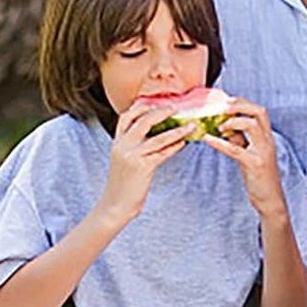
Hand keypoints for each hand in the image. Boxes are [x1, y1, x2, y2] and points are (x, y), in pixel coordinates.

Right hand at [97, 102, 193, 225]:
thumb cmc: (123, 183)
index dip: (142, 106)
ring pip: (158, 137)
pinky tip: (184, 142)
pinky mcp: (142, 167)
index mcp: (117, 142)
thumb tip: (158, 134)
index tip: (157, 101)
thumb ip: (134, 145)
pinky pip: (163, 153)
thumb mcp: (124, 160)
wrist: (115, 205)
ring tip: (191, 125)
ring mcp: (132, 156)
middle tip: (176, 108)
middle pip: (143, 120)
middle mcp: (122, 145)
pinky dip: (175, 146)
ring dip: (177, 130)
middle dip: (162, 112)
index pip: (126, 116)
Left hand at [204, 100, 282, 213]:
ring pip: (251, 125)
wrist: (271, 199)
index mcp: (267, 137)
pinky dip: (220, 142)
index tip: (226, 101)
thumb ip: (240, 139)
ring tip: (218, 125)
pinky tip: (208, 139)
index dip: (242, 103)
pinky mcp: (255, 164)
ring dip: (232, 121)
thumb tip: (224, 127)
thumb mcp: (250, 153)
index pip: (259, 111)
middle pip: (259, 111)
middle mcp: (268, 141)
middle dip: (240, 105)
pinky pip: (236, 149)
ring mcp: (263, 151)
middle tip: (222, 106)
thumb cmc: (259, 177)